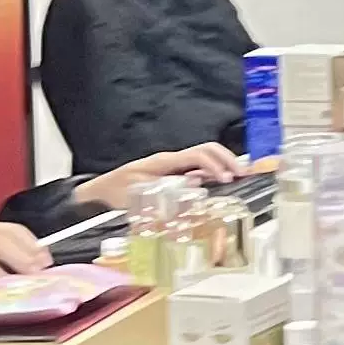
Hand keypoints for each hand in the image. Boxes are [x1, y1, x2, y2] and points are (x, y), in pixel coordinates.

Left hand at [79, 143, 257, 215]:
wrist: (100, 192)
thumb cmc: (116, 191)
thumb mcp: (139, 193)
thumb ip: (165, 191)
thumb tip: (193, 188)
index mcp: (165, 161)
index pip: (199, 154)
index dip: (216, 165)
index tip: (227, 179)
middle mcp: (172, 160)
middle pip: (208, 150)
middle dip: (228, 160)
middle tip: (244, 175)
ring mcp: (174, 166)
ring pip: (206, 159)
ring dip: (224, 166)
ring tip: (240, 178)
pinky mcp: (173, 176)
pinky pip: (199, 170)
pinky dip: (214, 174)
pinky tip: (222, 184)